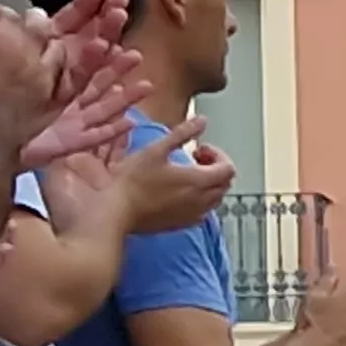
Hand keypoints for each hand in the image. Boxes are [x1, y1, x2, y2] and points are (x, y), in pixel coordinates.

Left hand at [22, 0, 151, 171]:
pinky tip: (128, 122)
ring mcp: (68, 114)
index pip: (70, 34)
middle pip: (91, 57)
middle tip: (122, 11)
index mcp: (43, 63)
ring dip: (117, 76)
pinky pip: (93, 136)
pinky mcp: (67, 141)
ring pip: (99, 94)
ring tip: (135, 58)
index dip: (87, 13)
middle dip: (108, 33)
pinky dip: (111, 131)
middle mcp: (60, 85)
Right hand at [38, 115, 232, 238]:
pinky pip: (202, 211)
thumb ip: (182, 134)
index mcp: (199, 181)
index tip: (200, 148)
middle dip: (215, 167)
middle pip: (225, 183)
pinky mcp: (182, 224)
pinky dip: (199, 199)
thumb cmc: (132, 180)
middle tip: (194, 158)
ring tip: (186, 174)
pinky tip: (178, 192)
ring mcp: (193, 215)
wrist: (116, 210)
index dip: (219, 155)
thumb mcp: (157, 149)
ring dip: (208, 183)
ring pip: (216, 198)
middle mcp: (202, 200)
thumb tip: (202, 121)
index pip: (228, 168)